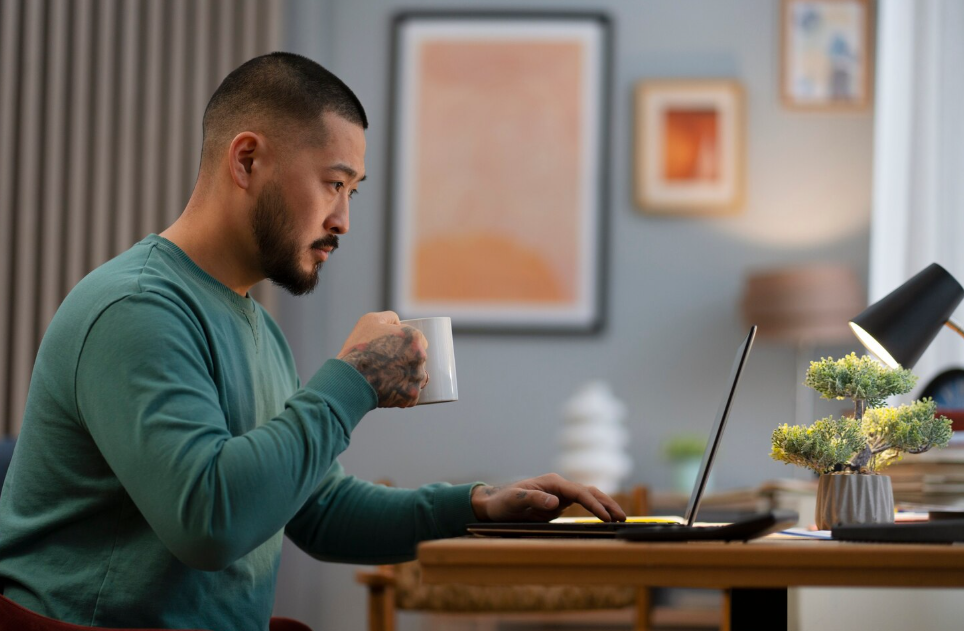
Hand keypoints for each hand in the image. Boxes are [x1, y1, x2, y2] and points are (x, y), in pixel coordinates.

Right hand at [336, 311, 429, 407]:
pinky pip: (411, 396)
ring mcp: (417, 378)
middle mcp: (421, 357)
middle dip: (406, 362)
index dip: (404, 345)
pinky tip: (388, 390)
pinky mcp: (411, 396)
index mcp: (414, 338)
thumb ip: (389, 318)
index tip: (392, 350)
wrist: (348, 377)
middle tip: (386, 365)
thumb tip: (399, 323)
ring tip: (385, 379)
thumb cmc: (358, 347)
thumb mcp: (370, 320)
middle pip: (418, 360)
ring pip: (415, 378)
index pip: (419, 341)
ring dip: (405, 379)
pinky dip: (401, 395)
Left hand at [470, 473, 626, 522]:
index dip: (593, 504)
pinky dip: (596, 509)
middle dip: (607, 503)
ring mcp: (561, 494)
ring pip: (589, 496)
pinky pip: (583, 504)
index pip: (579, 492)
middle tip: (622, 518)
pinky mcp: (560, 503)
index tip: (605, 517)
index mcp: (552, 482)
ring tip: (620, 518)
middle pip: (589, 491)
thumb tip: (555, 502)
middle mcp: (559, 486)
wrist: (496, 504)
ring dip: (605, 505)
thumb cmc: (503, 502)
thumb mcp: (514, 501)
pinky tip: (606, 518)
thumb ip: (533, 499)